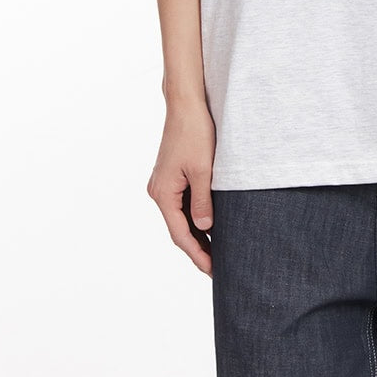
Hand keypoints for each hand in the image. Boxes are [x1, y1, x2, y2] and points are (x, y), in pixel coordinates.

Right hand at [147, 100, 216, 276]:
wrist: (186, 105)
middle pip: (178, 229)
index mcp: (163, 194)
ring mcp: (163, 184)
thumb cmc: (195, 133)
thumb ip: (203, 202)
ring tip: (217, 251)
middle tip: (218, 268)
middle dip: (197, 249)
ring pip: (180, 217)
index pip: (180, 235)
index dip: (197, 255)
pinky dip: (195, 217)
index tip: (213, 270)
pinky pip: (182, 204)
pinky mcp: (170, 176)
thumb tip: (205, 230)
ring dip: (196, 234)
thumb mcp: (203, 171)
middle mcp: (158, 192)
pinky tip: (210, 225)